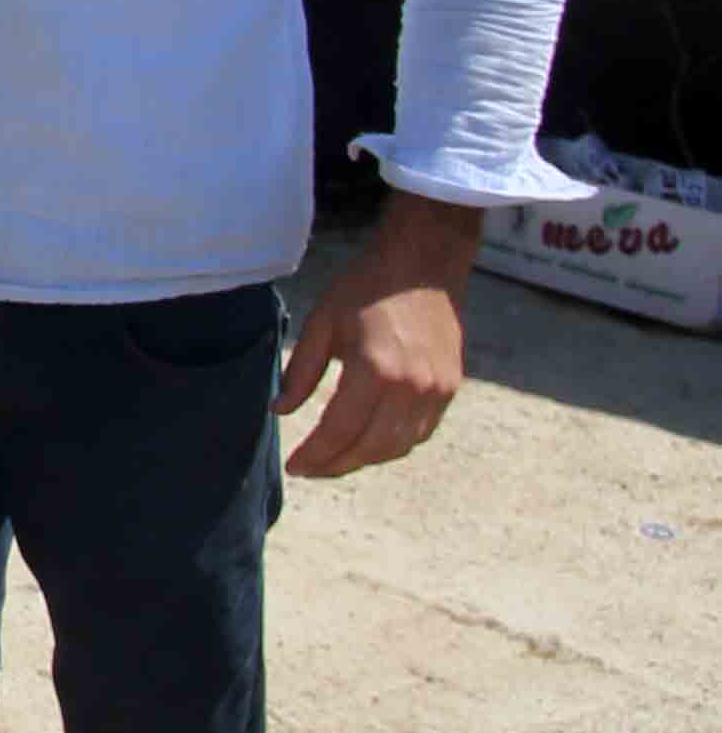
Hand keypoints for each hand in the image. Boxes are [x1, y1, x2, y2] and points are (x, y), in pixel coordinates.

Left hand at [281, 203, 477, 477]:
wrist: (424, 263)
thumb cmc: (366, 287)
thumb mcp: (322, 322)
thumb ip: (301, 372)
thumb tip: (281, 410)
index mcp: (375, 370)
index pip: (340, 430)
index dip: (315, 455)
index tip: (294, 467)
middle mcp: (411, 387)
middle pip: (371, 447)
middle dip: (337, 464)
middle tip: (311, 469)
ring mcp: (436, 390)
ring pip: (399, 446)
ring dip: (365, 458)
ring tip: (335, 459)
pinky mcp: (450, 387)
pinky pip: (420, 432)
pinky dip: (393, 444)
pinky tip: (369, 442)